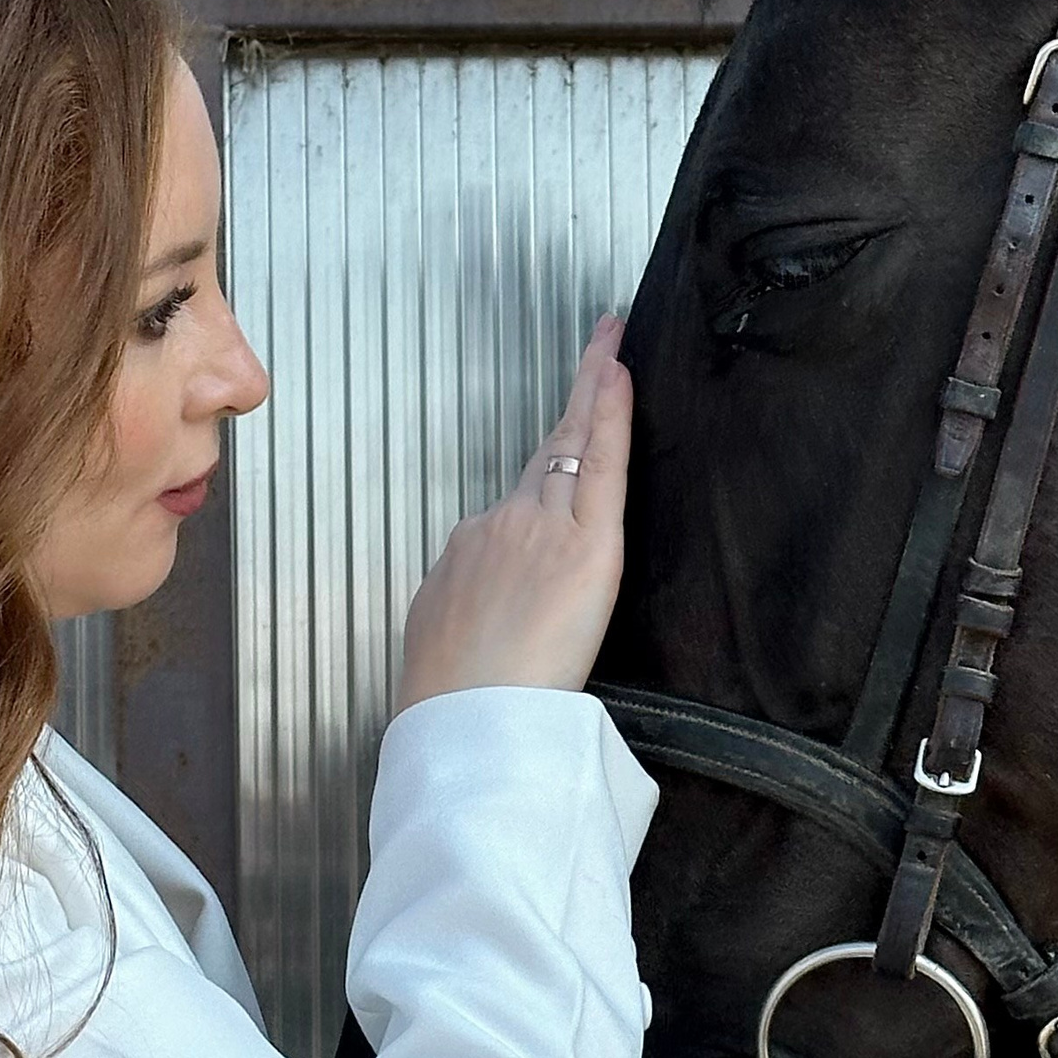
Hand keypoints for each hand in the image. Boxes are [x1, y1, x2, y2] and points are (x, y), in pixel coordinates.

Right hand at [393, 318, 631, 710]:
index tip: (560, 421)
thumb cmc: (453, 697)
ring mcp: (542, 526)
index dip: (545, 452)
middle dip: (577, 395)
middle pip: (548, 452)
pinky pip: (601, 467)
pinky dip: (609, 415)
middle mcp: (503, 525)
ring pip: (574, 447)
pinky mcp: (586, 544)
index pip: (522, 496)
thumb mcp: (440, 631)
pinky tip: (617, 375)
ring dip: (596, 390)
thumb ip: (466, 596)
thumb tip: (480, 592)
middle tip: (600, 341)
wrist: (466, 717)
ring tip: (613, 343)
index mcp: (471, 550)